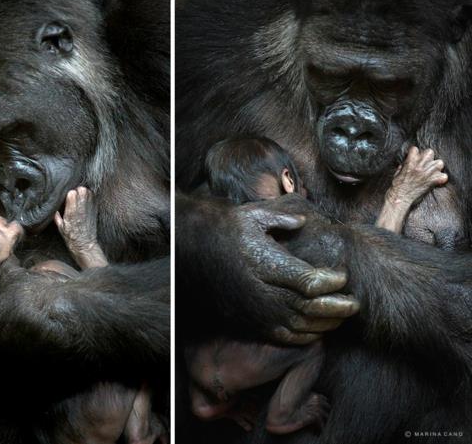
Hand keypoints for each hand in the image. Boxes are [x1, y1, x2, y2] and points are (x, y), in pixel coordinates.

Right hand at [54, 187, 107, 268]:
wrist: (85, 245)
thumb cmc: (71, 237)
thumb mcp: (60, 228)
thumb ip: (57, 217)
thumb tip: (54, 209)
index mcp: (71, 213)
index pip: (71, 194)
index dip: (69, 193)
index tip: (68, 195)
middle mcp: (80, 209)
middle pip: (81, 191)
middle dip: (77, 190)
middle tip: (75, 193)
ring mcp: (89, 209)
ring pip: (88, 192)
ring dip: (84, 192)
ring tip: (80, 195)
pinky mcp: (95, 211)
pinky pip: (93, 198)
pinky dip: (90, 195)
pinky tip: (86, 198)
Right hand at [230, 198, 358, 343]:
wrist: (196, 251)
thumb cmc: (227, 230)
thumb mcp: (253, 215)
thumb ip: (283, 219)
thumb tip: (305, 221)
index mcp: (267, 263)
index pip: (310, 280)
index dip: (332, 281)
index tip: (343, 275)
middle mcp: (264, 291)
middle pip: (311, 307)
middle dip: (338, 307)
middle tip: (355, 303)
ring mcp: (258, 309)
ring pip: (302, 326)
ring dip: (326, 324)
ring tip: (342, 316)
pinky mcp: (253, 321)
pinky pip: (285, 336)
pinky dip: (307, 336)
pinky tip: (318, 329)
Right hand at [387, 146, 447, 205]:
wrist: (399, 199)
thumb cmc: (396, 187)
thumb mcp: (397, 173)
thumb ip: (404, 166)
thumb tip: (408, 163)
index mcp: (409, 162)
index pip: (415, 149)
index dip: (415, 154)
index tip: (414, 158)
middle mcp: (419, 166)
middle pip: (430, 152)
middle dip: (427, 157)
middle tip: (424, 164)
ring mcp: (427, 174)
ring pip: (440, 163)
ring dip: (436, 167)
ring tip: (431, 172)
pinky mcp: (432, 182)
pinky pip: (444, 177)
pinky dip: (441, 179)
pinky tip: (436, 181)